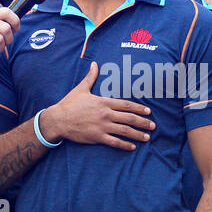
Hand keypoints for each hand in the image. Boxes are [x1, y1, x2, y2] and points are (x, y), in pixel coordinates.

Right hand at [38, 61, 154, 149]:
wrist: (58, 120)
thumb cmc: (69, 104)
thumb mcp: (81, 89)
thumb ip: (91, 77)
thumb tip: (94, 64)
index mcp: (104, 102)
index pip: (126, 105)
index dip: (139, 108)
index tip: (148, 112)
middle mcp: (106, 114)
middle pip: (129, 118)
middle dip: (143, 122)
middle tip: (153, 126)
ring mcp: (102, 126)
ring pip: (125, 131)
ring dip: (137, 134)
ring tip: (147, 137)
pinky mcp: (97, 137)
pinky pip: (114, 142)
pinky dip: (125, 145)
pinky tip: (132, 147)